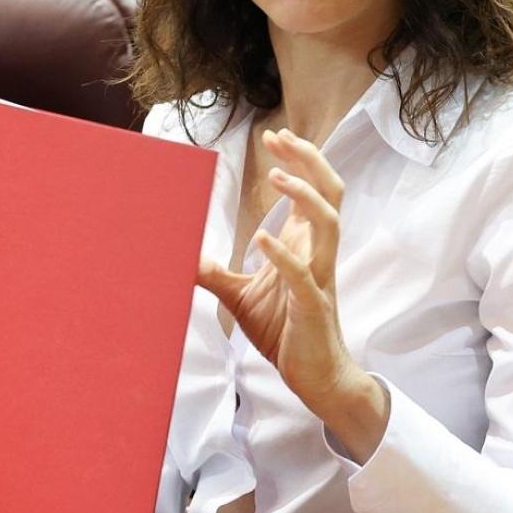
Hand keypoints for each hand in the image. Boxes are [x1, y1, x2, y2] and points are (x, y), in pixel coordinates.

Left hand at [197, 129, 388, 460]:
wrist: (315, 377)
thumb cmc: (286, 332)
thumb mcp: (242, 298)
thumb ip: (217, 275)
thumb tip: (183, 259)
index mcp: (304, 246)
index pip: (313, 190)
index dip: (300, 159)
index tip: (276, 136)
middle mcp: (318, 254)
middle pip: (330, 193)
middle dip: (309, 161)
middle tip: (282, 138)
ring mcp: (319, 278)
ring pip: (328, 223)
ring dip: (304, 196)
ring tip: (277, 175)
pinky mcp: (312, 306)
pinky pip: (302, 274)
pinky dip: (282, 254)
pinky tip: (261, 238)